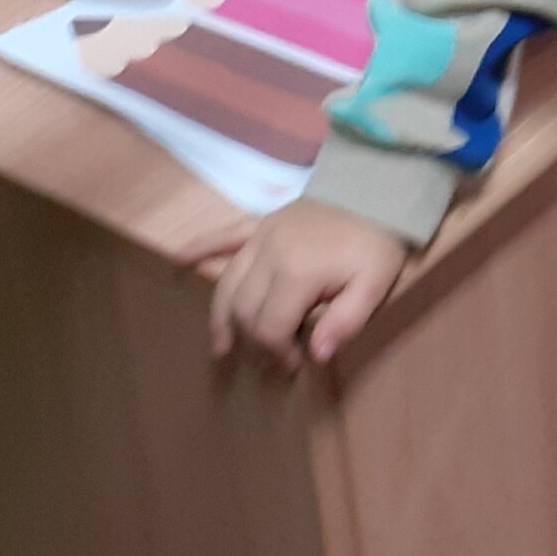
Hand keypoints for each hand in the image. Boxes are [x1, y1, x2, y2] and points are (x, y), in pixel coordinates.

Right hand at [204, 200, 408, 370]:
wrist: (378, 193)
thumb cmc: (377, 243)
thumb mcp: (374, 285)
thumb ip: (346, 321)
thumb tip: (316, 355)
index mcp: (297, 273)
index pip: (270, 327)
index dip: (278, 351)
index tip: (294, 362)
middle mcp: (268, 254)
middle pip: (244, 310)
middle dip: (254, 338)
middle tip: (272, 354)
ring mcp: (261, 235)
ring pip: (228, 283)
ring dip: (220, 316)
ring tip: (220, 345)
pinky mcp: (261, 221)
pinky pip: (224, 235)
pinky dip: (200, 248)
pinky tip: (177, 260)